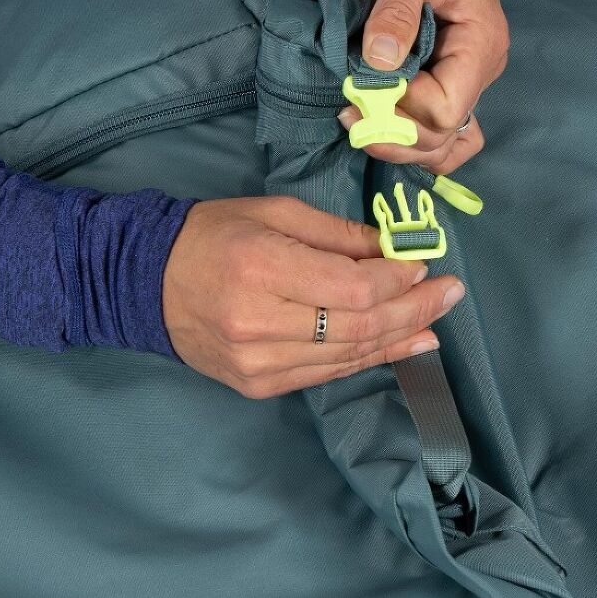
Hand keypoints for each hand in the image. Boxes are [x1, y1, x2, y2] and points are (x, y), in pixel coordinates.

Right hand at [162, 195, 464, 397]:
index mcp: (262, 268)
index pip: (352, 287)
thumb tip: (392, 250)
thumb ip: (336, 233)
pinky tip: (401, 346)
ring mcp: (258, 363)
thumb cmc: (210, 235)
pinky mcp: (258, 386)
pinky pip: (327, 373)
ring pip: (349, 356)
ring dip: (400, 338)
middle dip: (414, 310)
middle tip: (452, 292)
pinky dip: (368, 359)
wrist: (144, 283)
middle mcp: (260, 323)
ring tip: (436, 322)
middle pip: (359, 325)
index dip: (397, 280)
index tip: (424, 264)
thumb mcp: (273, 212)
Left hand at [344, 0, 506, 174]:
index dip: (399, 111)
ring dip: (398, 140)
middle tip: (345, 112)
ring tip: (355, 117)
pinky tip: (378, 122)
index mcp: (480, 42)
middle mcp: (479, 66)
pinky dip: (409, 133)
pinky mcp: (444, 72)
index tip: (356, 93)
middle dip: (393, 132)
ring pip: (441, 138)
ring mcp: (464, 73)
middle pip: (443, 134)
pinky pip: (437, 123)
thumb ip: (397, 8)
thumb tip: (380, 61)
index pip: (445, 110)